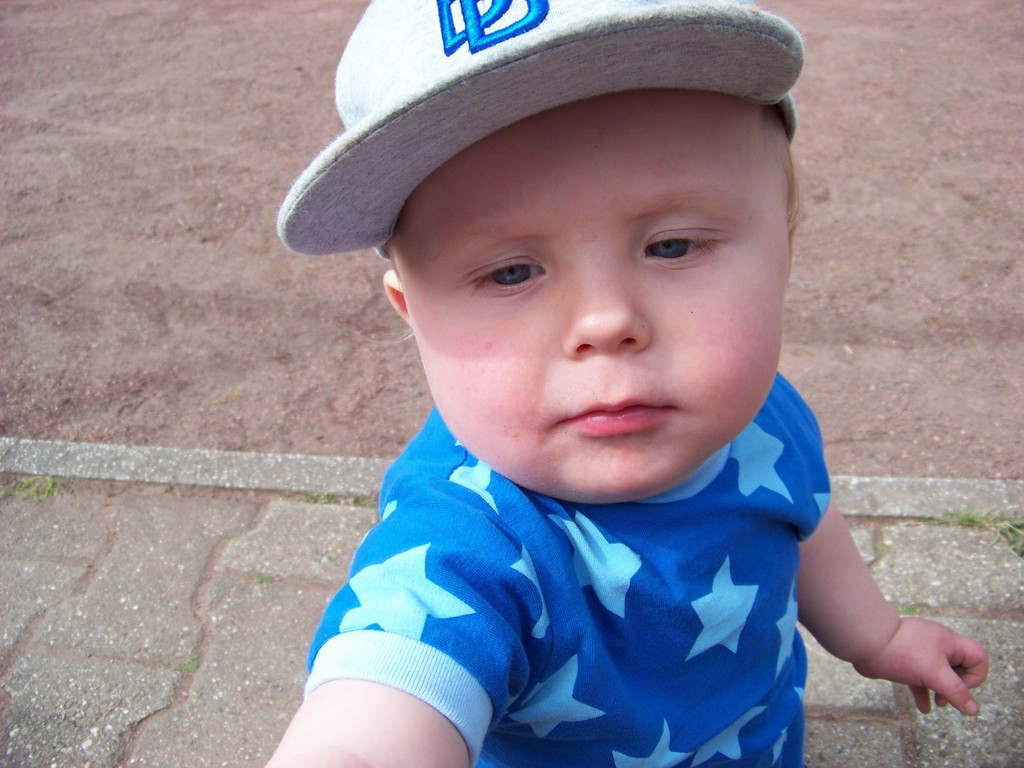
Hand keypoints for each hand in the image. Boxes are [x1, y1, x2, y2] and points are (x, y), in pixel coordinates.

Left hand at [852, 616, 987, 714]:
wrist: (864, 642)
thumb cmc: (901, 653)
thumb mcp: (934, 674)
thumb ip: (956, 692)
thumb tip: (973, 709)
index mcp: (948, 641)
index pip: (978, 657)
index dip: (974, 676)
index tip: (958, 686)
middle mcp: (937, 644)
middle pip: (960, 667)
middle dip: (957, 686)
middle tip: (946, 698)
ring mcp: (921, 652)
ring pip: (939, 674)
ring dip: (941, 691)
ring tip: (938, 703)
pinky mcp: (906, 660)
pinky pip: (921, 678)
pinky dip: (923, 692)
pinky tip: (922, 708)